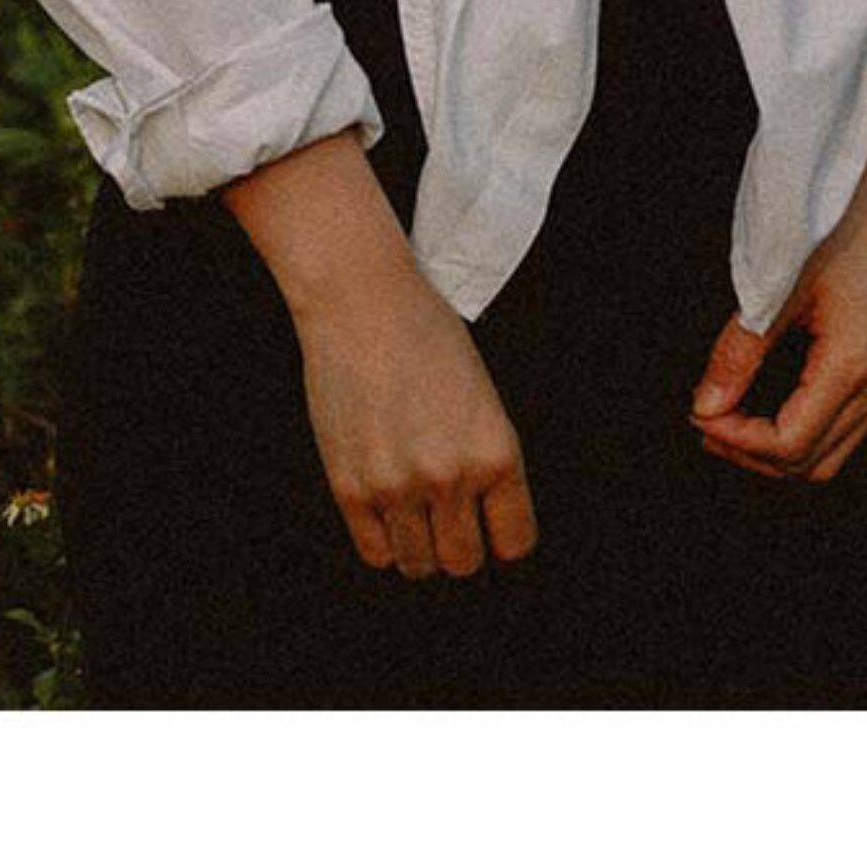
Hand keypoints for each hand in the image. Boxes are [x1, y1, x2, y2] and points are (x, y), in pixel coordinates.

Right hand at [294, 260, 540, 579]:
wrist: (362, 301)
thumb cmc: (425, 335)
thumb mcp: (481, 396)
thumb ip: (484, 460)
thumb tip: (482, 521)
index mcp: (495, 452)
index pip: (515, 542)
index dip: (502, 539)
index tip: (491, 530)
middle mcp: (450, 476)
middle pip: (464, 562)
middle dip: (459, 544)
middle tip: (448, 518)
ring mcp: (398, 486)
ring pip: (419, 565)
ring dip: (419, 546)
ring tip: (414, 510)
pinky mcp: (350, 488)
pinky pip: (375, 553)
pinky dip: (383, 539)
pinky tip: (385, 506)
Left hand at [686, 174, 866, 487]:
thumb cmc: (831, 227)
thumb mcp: (778, 285)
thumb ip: (740, 350)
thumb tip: (704, 407)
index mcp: (854, 366)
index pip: (789, 443)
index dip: (737, 439)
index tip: (697, 412)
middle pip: (810, 463)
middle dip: (751, 453)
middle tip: (703, 419)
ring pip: (827, 455)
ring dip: (773, 449)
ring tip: (725, 418)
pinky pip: (838, 430)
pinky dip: (796, 432)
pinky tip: (759, 404)